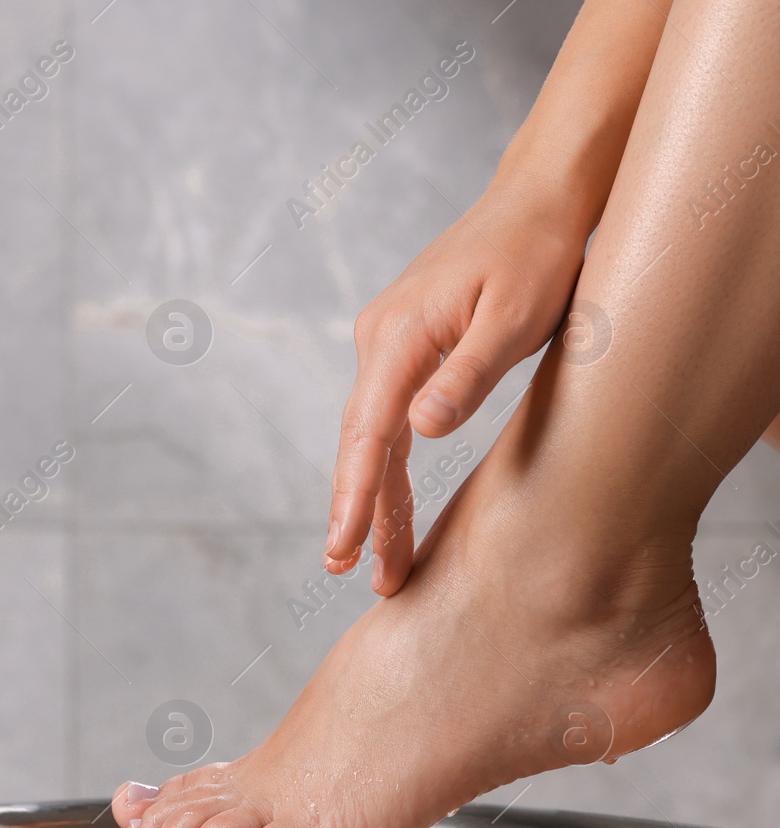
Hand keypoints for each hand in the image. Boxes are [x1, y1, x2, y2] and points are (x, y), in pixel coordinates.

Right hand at [327, 190, 587, 592]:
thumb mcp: (516, 315)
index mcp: (401, 334)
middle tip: (347, 573)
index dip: (354, 495)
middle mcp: (379, 338)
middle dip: (356, 512)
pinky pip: (385, 417)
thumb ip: (469, 374)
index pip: (369, 431)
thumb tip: (421, 429)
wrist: (537, 199)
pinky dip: (385, 465)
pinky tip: (386, 504)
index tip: (343, 547)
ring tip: (374, 561)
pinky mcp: (403, 346)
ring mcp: (386, 342)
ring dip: (371, 497)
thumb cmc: (539, 254)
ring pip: (370, 435)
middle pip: (360, 441)